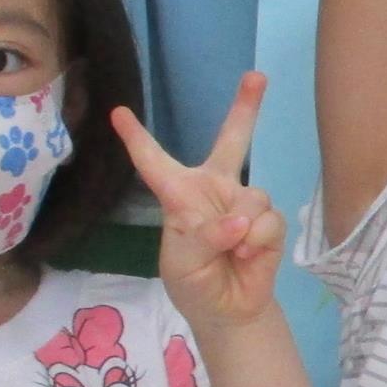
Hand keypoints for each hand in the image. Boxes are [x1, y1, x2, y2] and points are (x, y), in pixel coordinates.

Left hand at [110, 75, 284, 329]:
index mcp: (180, 195)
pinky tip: (249, 256)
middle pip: (232, 141)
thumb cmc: (193, 281)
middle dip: (246, 108)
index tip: (117, 114)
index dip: (137, 139)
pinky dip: (258, 240)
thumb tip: (241, 220)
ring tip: (233, 252)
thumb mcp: (182, 260)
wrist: (228, 311)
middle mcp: (215, 190)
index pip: (155, 163)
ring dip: (243, 229)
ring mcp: (245, 204)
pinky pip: (268, 220)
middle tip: (257, 76)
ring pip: (252, 196)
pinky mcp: (270, 222)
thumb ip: (205, 235)